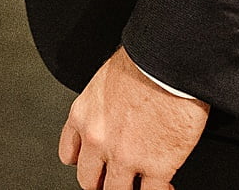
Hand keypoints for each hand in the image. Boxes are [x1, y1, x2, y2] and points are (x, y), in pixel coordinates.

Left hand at [59, 48, 209, 189]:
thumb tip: (114, 112)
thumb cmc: (142, 61)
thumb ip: (103, 105)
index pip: (69, 155)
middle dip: (103, 181)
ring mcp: (125, 157)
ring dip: (129, 189)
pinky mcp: (157, 166)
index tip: (95, 163)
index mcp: (83, 116)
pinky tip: (164, 185)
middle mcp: (98, 140)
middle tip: (117, 177)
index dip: (85, 162)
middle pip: (89, 182)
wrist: (168, 61)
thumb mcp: (106, 79)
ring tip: (141, 183)